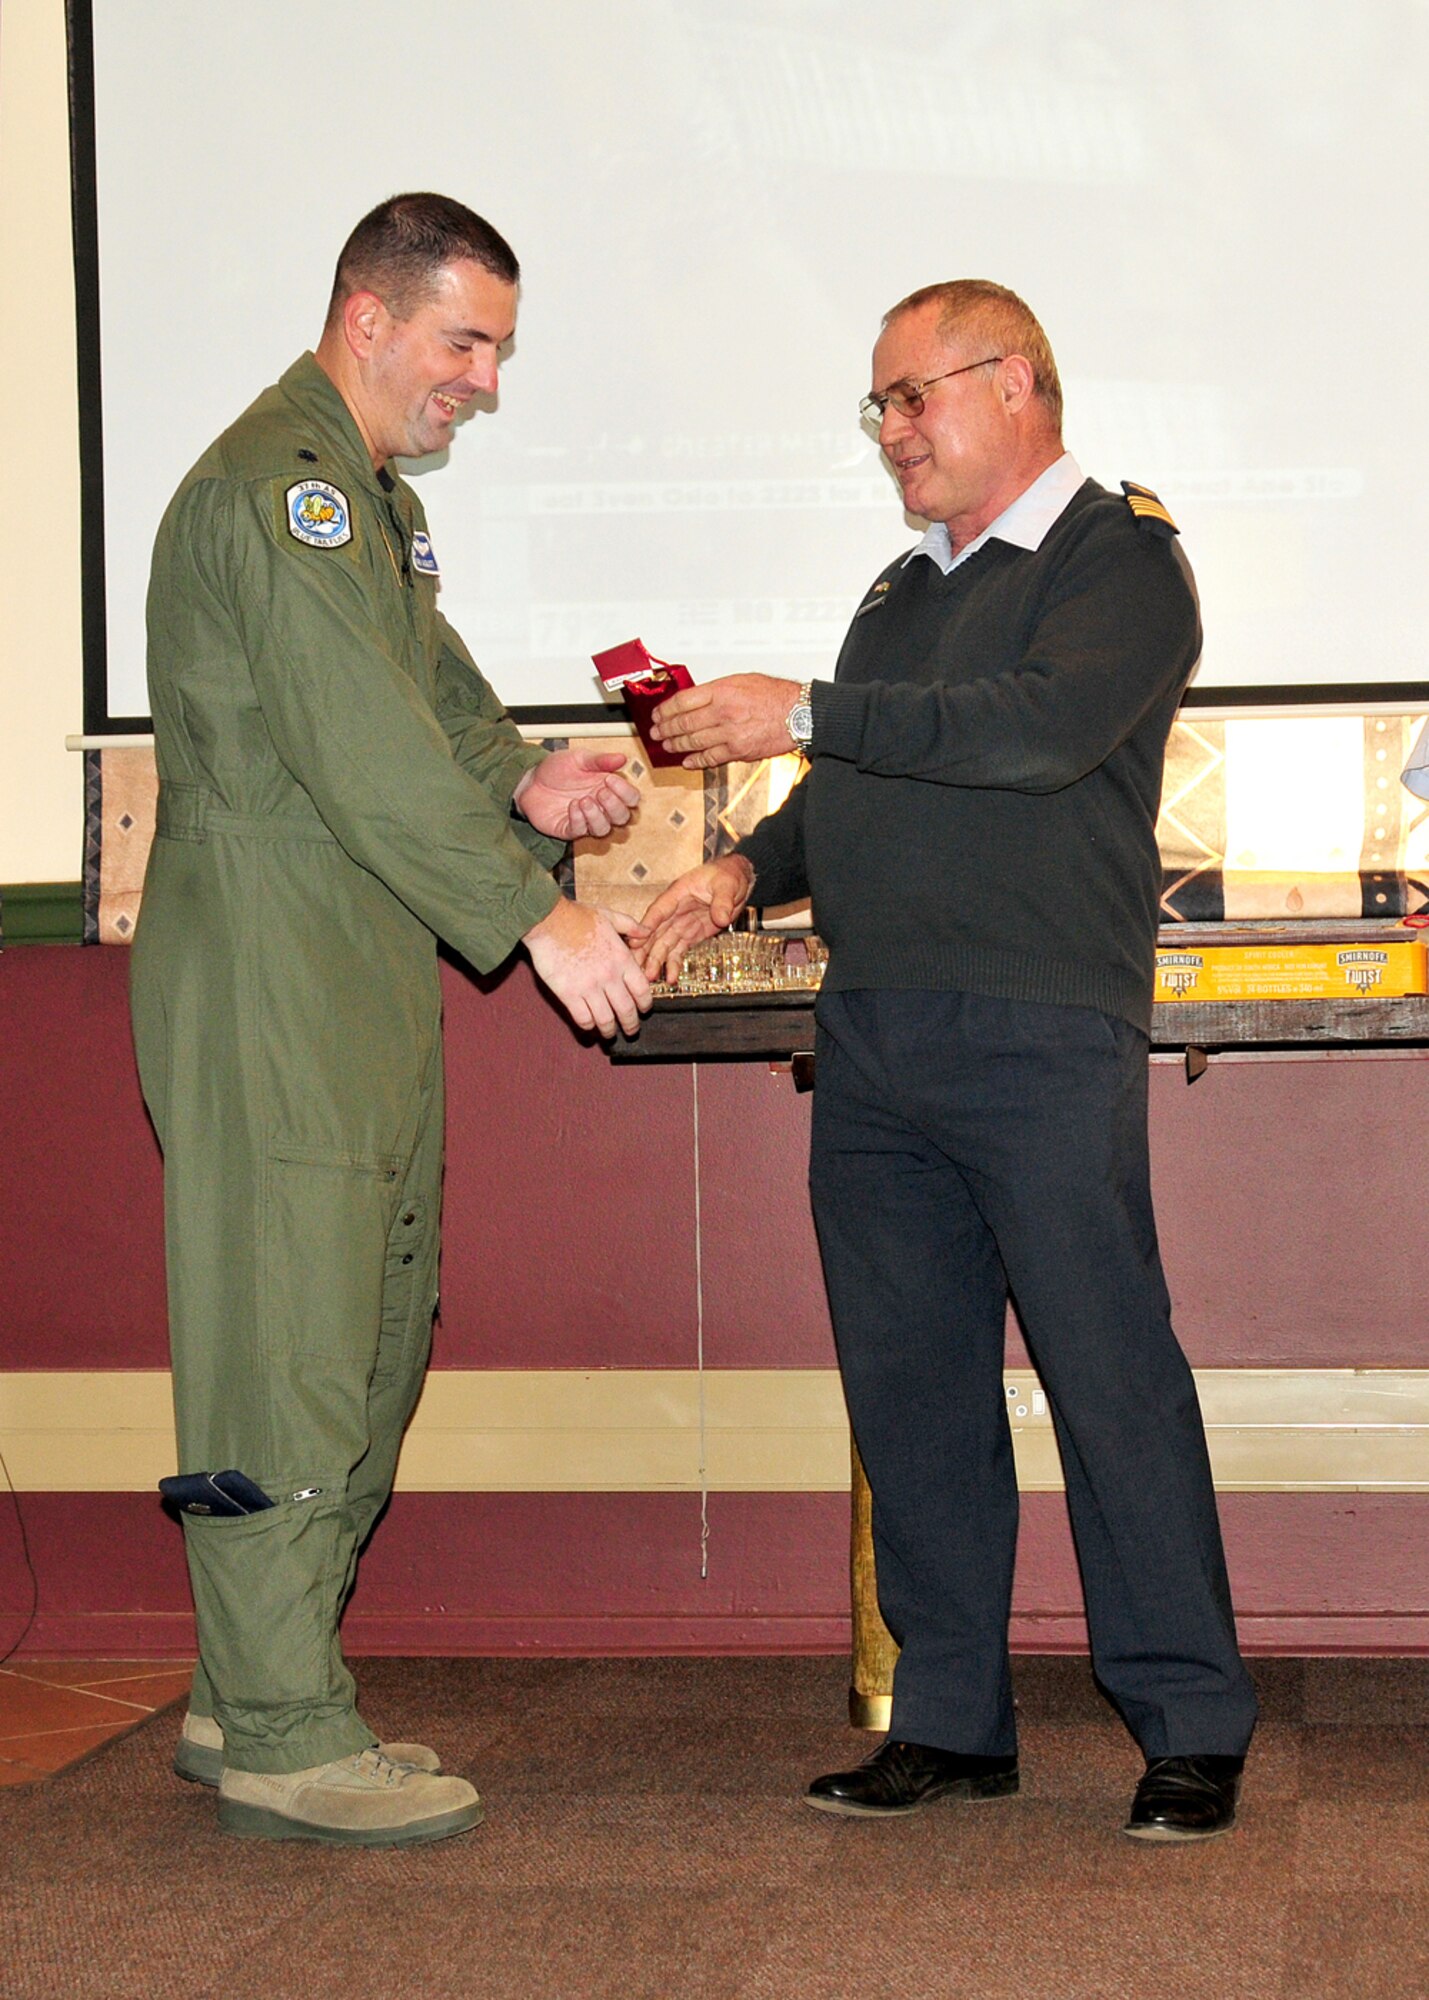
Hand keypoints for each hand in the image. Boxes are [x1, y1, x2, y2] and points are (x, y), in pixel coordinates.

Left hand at [513, 750, 639, 839]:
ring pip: (604, 830)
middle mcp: (600, 807)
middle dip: (615, 806)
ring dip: (597, 816)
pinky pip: (581, 831)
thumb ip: (601, 760)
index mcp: (608, 789)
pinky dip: (579, 819)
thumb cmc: (556, 769)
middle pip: (623, 818)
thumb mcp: (579, 759)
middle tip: (600, 791)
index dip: (626, 792)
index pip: (631, 799)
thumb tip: (623, 758)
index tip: (610, 778)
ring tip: (584, 800)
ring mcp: (585, 820)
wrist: (530, 780)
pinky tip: (572, 805)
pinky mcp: (569, 828)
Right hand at [523, 896, 651, 1037]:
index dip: (645, 1004)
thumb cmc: (577, 916)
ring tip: (610, 1034)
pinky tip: (589, 1025)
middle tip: (631, 1031)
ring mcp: (589, 987)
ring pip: (606, 1019)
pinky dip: (588, 1025)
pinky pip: (583, 1018)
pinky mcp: (568, 994)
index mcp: (622, 959)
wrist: (548, 920)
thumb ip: (630, 926)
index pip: (642, 990)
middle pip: (626, 1010)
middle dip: (631, 1025)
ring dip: (610, 1030)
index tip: (644, 1009)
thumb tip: (647, 931)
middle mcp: (609, 976)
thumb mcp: (609, 916)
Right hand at [637, 855, 754, 981]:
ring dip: (656, 961)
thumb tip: (721, 917)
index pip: (659, 911)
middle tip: (635, 966)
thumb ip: (722, 900)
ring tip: (650, 977)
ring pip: (664, 944)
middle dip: (645, 950)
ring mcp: (681, 924)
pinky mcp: (690, 935)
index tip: (635, 939)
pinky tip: (670, 978)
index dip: (647, 925)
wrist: (737, 880)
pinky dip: (674, 964)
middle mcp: (675, 911)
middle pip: (655, 932)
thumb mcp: (727, 884)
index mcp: (678, 894)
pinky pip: (679, 951)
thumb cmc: (727, 875)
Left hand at [649, 675, 800, 768]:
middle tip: (657, 731)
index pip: (683, 701)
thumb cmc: (776, 695)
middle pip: (684, 722)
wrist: (799, 713)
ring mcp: (729, 733)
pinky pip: (711, 758)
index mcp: (721, 692)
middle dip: (666, 728)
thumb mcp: (742, 681)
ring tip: (667, 745)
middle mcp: (723, 712)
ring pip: (693, 741)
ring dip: (676, 744)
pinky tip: (687, 761)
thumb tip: (696, 699)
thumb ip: (717, 691)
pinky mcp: (738, 751)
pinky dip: (696, 760)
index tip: (659, 713)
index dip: (666, 709)